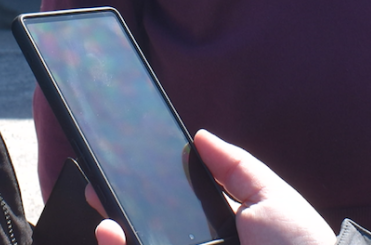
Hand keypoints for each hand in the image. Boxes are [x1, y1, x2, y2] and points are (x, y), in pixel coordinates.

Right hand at [94, 130, 335, 244]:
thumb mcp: (270, 197)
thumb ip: (235, 167)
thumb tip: (199, 136)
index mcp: (221, 228)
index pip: (175, 208)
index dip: (147, 190)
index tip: (123, 169)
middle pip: (151, 228)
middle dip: (121, 208)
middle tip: (99, 187)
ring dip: (116, 233)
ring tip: (104, 216)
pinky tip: (111, 235)